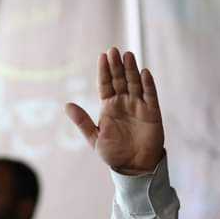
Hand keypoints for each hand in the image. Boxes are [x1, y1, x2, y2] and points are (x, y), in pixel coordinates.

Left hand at [65, 47, 164, 174]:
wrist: (134, 168)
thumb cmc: (113, 154)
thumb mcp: (94, 138)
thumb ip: (82, 122)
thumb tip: (67, 105)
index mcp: (109, 107)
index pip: (106, 84)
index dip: (104, 71)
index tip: (102, 56)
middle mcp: (124, 103)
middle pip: (120, 80)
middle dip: (116, 66)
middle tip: (113, 50)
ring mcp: (138, 106)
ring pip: (135, 83)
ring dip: (131, 70)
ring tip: (127, 55)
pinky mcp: (152, 112)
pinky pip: (151, 95)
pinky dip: (148, 84)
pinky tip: (144, 73)